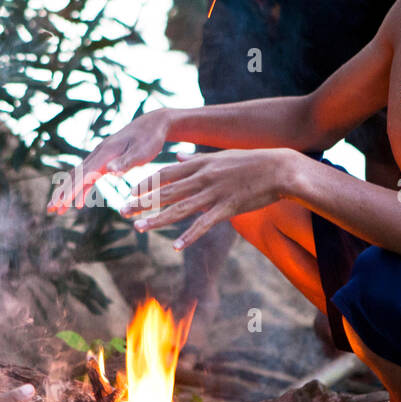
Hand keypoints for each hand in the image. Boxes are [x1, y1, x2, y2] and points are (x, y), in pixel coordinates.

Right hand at [46, 109, 170, 212]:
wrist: (153, 124)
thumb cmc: (150, 139)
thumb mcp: (142, 152)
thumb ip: (125, 162)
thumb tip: (109, 171)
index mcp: (106, 153)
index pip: (83, 174)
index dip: (71, 190)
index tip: (60, 203)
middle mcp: (98, 154)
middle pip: (75, 176)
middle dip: (62, 193)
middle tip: (50, 210)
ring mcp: (100, 156)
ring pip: (79, 177)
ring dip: (68, 193)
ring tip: (57, 210)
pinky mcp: (105, 160)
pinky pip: (89, 176)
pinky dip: (82, 190)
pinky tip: (80, 203)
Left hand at [121, 148, 300, 249]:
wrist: (279, 168)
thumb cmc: (250, 161)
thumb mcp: (219, 156)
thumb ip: (194, 159)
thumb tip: (175, 156)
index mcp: (199, 163)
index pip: (165, 173)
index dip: (145, 184)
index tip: (128, 192)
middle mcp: (202, 177)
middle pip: (166, 192)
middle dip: (142, 202)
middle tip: (121, 211)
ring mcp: (214, 193)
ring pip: (179, 208)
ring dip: (157, 219)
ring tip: (138, 228)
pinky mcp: (227, 208)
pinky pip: (204, 224)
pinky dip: (189, 235)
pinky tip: (175, 246)